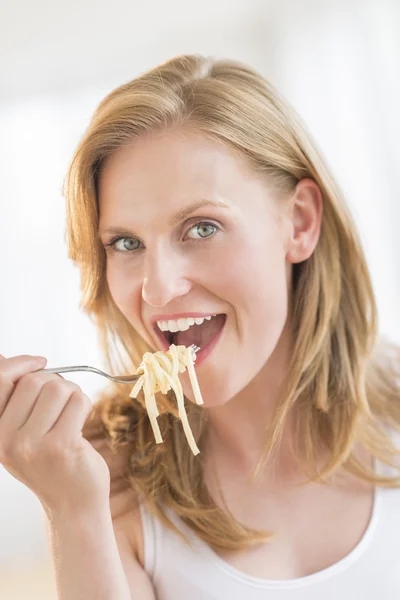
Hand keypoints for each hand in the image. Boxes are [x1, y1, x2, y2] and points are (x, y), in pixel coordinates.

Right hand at [0, 354, 109, 515]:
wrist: (73, 505)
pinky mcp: (60, 446)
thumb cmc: (51, 463)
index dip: (21, 363)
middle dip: (56, 383)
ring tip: (72, 415)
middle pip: (34, 380)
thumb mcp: (21, 434)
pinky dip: (85, 405)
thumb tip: (7, 358)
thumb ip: (15, 399)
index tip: (40, 362)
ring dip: (73, 394)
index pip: (0, 379)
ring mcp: (32, 445)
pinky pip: (78, 401)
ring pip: (58, 387)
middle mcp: (6, 439)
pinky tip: (81, 425)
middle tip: (64, 403)